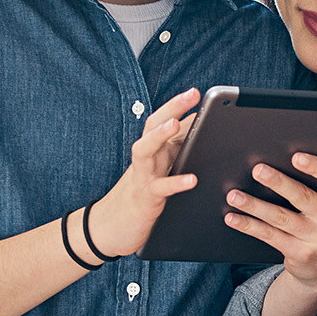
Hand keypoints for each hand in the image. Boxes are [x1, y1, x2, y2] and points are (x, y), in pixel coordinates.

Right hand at [91, 88, 202, 256]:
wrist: (115, 224)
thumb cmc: (146, 190)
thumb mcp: (165, 165)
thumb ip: (180, 146)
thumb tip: (201, 125)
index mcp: (154, 148)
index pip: (164, 119)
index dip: (179, 104)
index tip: (197, 91)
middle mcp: (146, 157)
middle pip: (154, 125)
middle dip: (172, 107)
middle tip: (192, 94)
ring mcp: (143, 175)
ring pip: (146, 149)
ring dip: (159, 135)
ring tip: (174, 124)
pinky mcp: (146, 197)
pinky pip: (161, 188)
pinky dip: (176, 182)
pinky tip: (192, 179)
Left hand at [224, 153, 316, 292]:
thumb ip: (315, 186)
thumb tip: (274, 162)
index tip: (296, 157)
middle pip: (303, 197)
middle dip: (278, 182)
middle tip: (257, 169)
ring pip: (281, 218)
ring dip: (255, 205)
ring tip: (234, 195)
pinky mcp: (300, 254)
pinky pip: (270, 236)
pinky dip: (249, 225)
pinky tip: (233, 217)